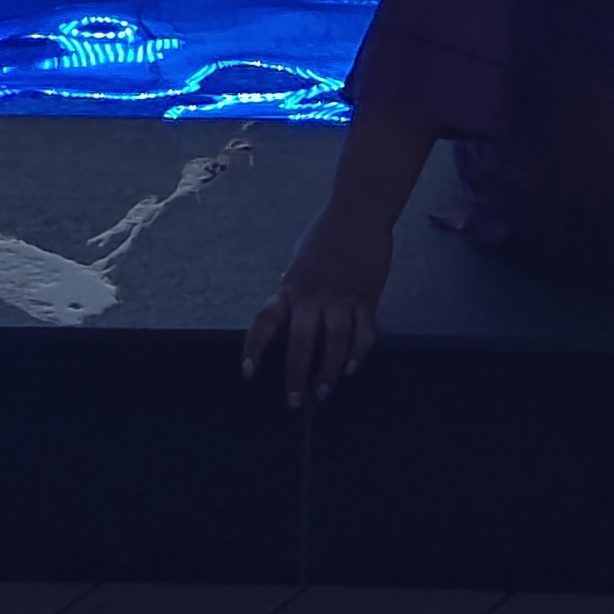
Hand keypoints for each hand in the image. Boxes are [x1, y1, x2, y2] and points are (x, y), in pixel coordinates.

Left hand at [242, 206, 395, 408]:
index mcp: (290, 287)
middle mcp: (311, 297)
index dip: (255, 348)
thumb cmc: (327, 234)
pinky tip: (352, 368)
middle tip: (295, 400)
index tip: (248, 373)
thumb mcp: (301, 261)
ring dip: (329, 371)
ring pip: (334, 344)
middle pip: (300, 343)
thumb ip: (296, 288)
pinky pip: (362, 333)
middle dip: (296, 375)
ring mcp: (340, 299)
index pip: (265, 322)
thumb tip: (290, 310)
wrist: (359, 213)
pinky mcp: (366, 298)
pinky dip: (358, 353)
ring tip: (325, 391)